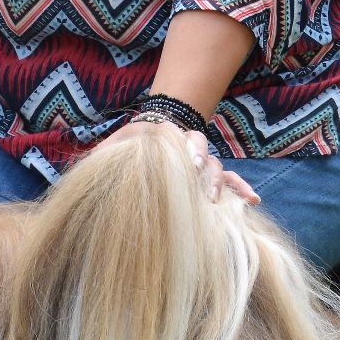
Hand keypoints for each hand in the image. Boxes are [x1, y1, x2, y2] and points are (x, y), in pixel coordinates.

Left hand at [97, 119, 260, 204]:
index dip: (187, 150)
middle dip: (203, 172)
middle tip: (203, 188)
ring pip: (216, 169)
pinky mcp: (208, 176)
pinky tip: (252, 201)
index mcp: (169, 138)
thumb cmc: (131, 145)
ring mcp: (200, 163)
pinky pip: (230, 180)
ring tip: (219, 200)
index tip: (188, 163)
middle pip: (203, 157)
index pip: (183, 140)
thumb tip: (87, 156)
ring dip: (221, 183)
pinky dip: (241, 188)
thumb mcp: (116, 144)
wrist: (149, 139)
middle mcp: (188, 150)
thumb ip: (105, 149)